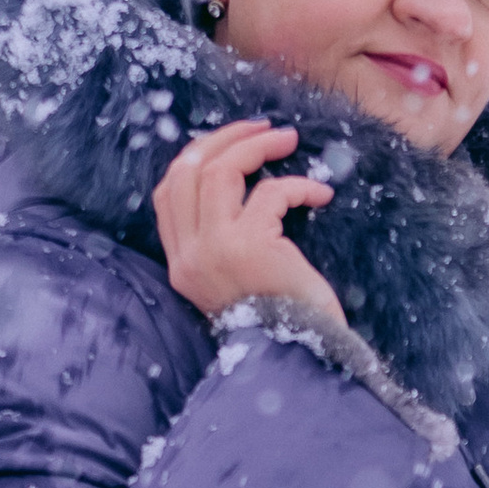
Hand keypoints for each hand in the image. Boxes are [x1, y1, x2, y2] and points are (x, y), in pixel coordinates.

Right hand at [152, 118, 343, 327]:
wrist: (301, 358)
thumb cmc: (282, 320)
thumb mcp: (237, 281)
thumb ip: (223, 241)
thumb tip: (240, 183)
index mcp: (181, 265)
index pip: (167, 193)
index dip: (197, 157)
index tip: (230, 145)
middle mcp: (189, 257)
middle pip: (187, 170)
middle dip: (226, 138)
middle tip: (263, 128)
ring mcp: (214, 251)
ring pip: (220, 170)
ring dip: (257, 147)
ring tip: (289, 142)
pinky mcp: (249, 246)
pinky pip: (270, 192)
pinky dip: (299, 185)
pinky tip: (321, 195)